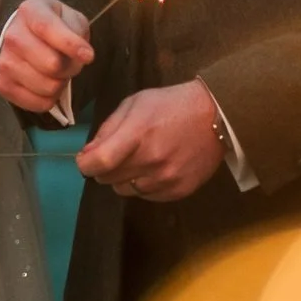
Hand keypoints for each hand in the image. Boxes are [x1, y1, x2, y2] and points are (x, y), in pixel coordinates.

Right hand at [0, 0, 91, 113]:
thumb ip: (77, 32)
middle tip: (69, 62)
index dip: (71, 45)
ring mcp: (4, 62)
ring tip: (57, 72)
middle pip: (52, 64)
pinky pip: (39, 104)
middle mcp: (12, 36)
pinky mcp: (3, 86)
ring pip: (48, 87)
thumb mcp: (70, 18)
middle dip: (70, 67)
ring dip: (60, 83)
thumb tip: (84, 56)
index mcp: (30, 12)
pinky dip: (50, 98)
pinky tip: (46, 84)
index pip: (48, 29)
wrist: (25, 36)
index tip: (89, 56)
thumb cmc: (54, 26)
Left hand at [77, 80, 225, 200]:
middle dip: (103, 169)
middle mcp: (151, 160)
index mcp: (138, 133)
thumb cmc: (170, 104)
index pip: (100, 162)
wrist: (216, 115)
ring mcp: (166, 178)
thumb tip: (88, 153)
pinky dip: (143, 185)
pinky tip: (154, 168)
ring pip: (126, 191)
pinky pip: (147, 197)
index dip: (85, 165)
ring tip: (138, 160)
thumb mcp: (135, 103)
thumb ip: (109, 128)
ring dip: (124, 178)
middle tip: (113, 156)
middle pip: (108, 179)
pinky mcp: (179, 191)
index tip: (85, 161)